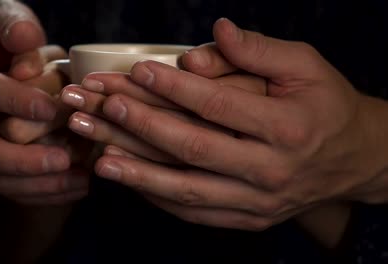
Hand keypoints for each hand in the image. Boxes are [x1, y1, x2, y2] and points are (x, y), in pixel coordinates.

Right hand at [0, 3, 87, 203]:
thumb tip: (28, 42)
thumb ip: (14, 26)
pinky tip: (75, 187)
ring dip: (37, 184)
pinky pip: (8, 187)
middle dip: (21, 160)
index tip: (51, 108)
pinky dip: (42, 193)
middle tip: (62, 160)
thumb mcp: (2, 20)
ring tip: (78, 181)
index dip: (13, 101)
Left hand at [85, 18, 387, 229]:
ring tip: (98, 156)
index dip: (175, 88)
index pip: (219, 106)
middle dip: (142, 127)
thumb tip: (216, 31)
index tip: (137, 71)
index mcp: (288, 128)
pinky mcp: (248, 220)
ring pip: (186, 190)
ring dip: (138, 173)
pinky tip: (129, 180)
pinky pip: (195, 213)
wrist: (354, 160)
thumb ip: (259, 50)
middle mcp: (271, 171)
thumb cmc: (326, 106)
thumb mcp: (305, 66)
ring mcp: (258, 202)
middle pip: (193, 149)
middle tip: (102, 108)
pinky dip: (158, 197)